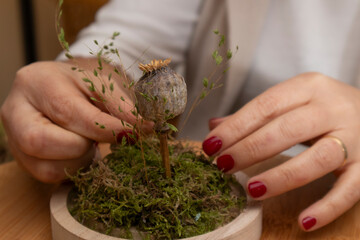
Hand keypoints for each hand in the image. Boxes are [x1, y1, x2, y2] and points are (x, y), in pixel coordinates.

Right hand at [1, 59, 150, 182]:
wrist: (61, 87)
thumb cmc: (81, 83)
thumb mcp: (102, 82)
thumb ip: (120, 103)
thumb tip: (140, 126)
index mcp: (36, 82)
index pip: (68, 112)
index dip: (105, 128)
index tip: (135, 132)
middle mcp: (16, 111)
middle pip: (42, 142)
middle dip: (81, 146)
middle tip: (98, 136)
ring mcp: (14, 139)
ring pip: (47, 168)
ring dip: (80, 160)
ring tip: (89, 141)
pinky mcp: (23, 159)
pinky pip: (49, 177)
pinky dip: (74, 168)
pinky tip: (80, 150)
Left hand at [203, 72, 359, 230]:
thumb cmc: (322, 107)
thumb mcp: (292, 100)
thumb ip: (255, 114)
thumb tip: (215, 126)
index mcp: (308, 87)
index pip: (266, 106)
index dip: (235, 127)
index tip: (210, 145)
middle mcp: (332, 108)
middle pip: (287, 129)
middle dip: (250, 148)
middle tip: (222, 165)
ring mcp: (353, 138)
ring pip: (317, 158)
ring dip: (282, 176)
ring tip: (252, 189)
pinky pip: (349, 190)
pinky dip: (327, 207)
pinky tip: (303, 221)